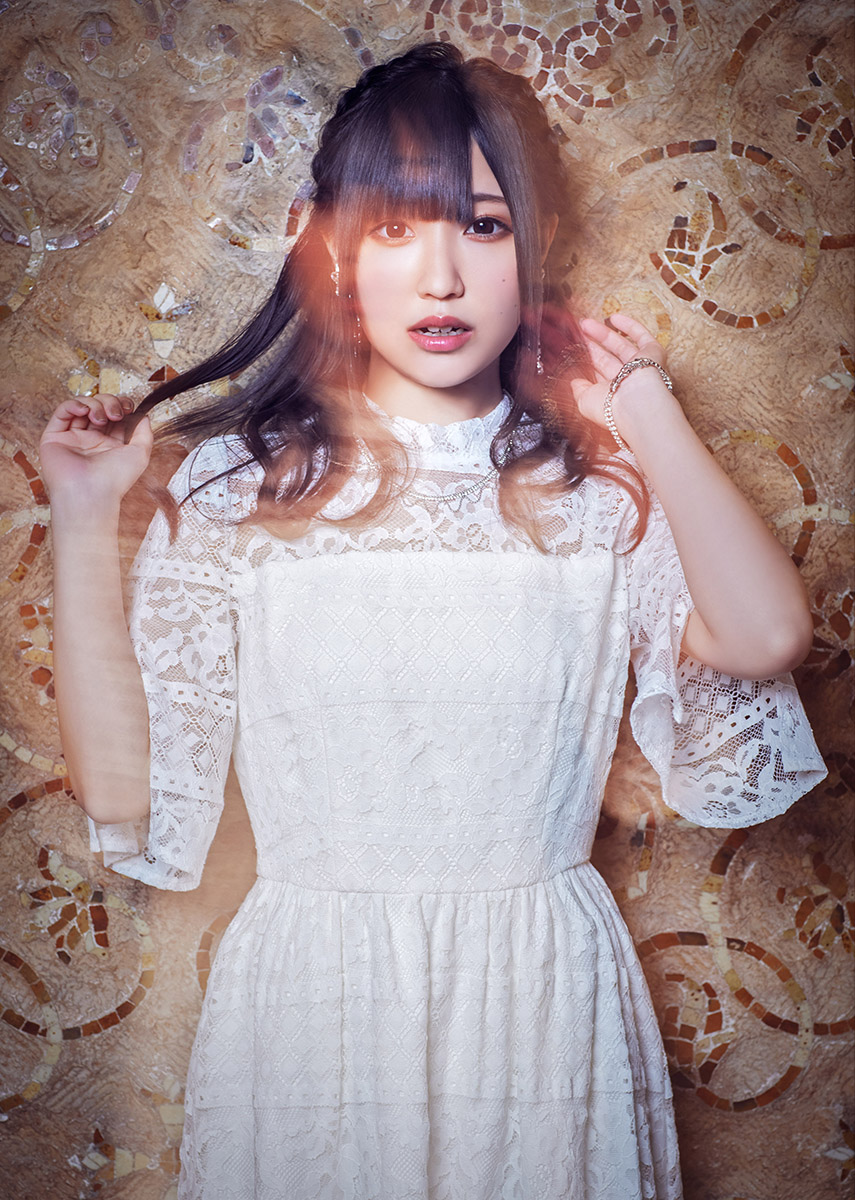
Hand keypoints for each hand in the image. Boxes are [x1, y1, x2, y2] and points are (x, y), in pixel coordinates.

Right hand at [40, 395, 153, 509]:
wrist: (90, 494)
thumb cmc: (115, 479)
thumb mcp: (140, 454)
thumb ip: (144, 433)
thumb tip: (143, 415)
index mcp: (110, 445)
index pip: (116, 416)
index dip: (122, 405)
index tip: (128, 407)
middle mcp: (92, 441)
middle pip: (100, 408)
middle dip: (109, 402)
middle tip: (115, 413)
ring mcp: (73, 438)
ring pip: (82, 407)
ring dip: (94, 403)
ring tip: (100, 417)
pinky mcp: (55, 437)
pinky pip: (62, 412)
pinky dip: (73, 404)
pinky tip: (83, 410)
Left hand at [568, 312, 668, 434]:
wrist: (637, 402)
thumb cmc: (613, 407)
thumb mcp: (585, 401)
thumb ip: (578, 390)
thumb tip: (574, 382)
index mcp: (614, 392)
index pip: (598, 374)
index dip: (586, 361)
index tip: (574, 349)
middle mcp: (627, 379)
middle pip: (607, 357)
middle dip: (592, 344)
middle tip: (579, 333)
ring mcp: (640, 365)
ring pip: (620, 345)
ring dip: (603, 333)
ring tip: (585, 323)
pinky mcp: (653, 353)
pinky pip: (641, 336)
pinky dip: (628, 326)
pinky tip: (613, 318)